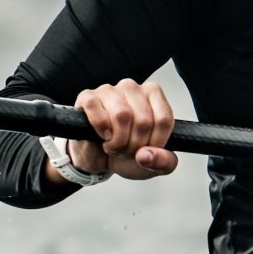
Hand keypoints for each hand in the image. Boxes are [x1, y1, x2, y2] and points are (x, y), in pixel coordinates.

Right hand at [63, 78, 177, 181]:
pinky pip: (96, 109)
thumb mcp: (154, 165)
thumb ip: (164, 162)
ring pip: (122, 114)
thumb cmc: (128, 153)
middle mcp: (132, 88)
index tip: (147, 150)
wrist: (100, 159)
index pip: (164, 119)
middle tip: (127, 151)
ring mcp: (109, 91)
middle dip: (134, 146)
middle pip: (143, 120)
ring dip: (118, 140)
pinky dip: (100, 128)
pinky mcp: (88, 97)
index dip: (155, 143)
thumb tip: (147, 155)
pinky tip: (102, 135)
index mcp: (154, 96)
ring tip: (114, 145)